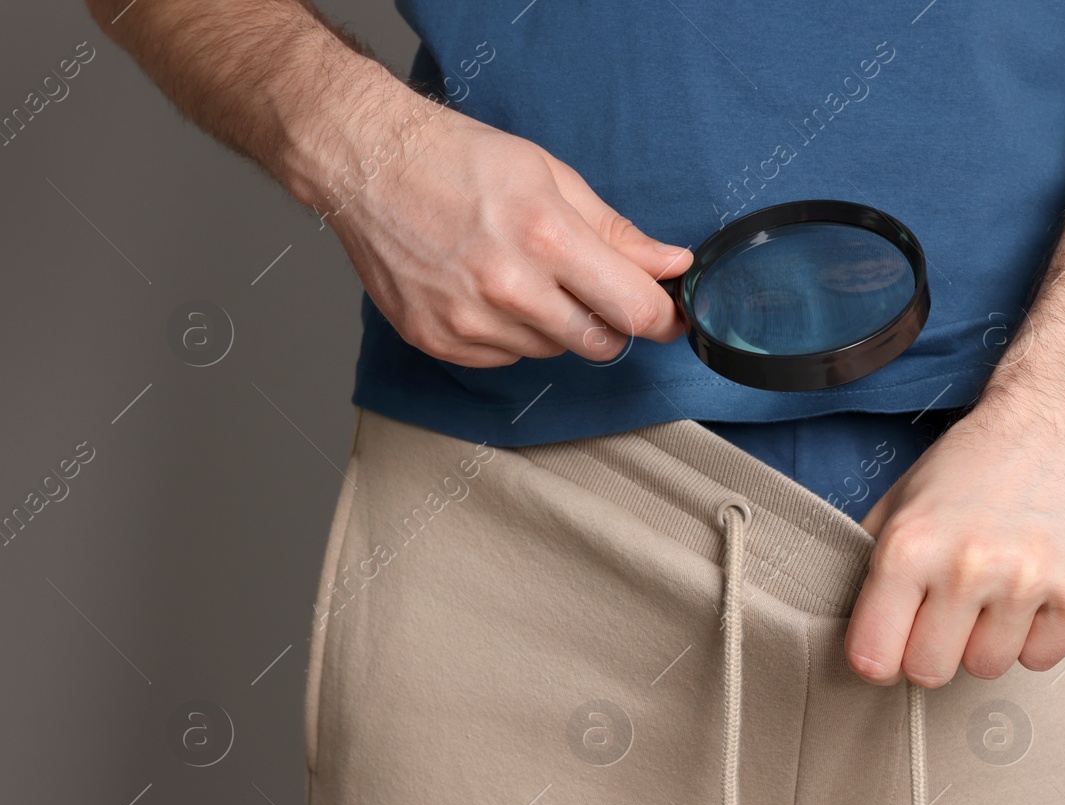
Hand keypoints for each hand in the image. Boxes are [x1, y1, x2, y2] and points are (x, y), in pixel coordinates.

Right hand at [319, 102, 689, 367]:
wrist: (366, 164)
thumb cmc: (457, 159)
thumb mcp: (551, 178)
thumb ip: (617, 233)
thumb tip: (672, 266)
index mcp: (546, 238)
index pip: (635, 310)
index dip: (664, 317)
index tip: (671, 315)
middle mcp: (509, 288)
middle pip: (600, 344)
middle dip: (609, 320)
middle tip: (587, 284)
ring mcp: (469, 321)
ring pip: (552, 351)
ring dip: (554, 322)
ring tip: (520, 271)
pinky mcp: (439, 340)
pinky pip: (505, 357)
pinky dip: (510, 332)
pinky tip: (486, 288)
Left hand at [845, 388, 1064, 686]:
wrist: (1050, 424)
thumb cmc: (970, 467)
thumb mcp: (897, 504)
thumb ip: (868, 567)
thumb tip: (852, 631)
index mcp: (910, 546)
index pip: (873, 657)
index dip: (878, 654)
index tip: (889, 643)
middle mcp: (967, 566)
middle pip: (930, 671)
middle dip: (932, 649)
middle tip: (944, 612)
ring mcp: (1027, 581)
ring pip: (987, 668)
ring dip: (985, 640)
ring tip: (991, 591)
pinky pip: (1041, 658)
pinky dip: (1033, 636)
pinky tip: (1028, 593)